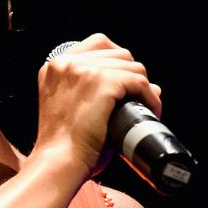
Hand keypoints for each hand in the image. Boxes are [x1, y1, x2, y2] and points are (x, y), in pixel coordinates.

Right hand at [34, 33, 162, 177]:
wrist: (59, 162)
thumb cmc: (67, 146)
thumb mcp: (73, 109)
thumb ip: (98, 92)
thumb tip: (150, 86)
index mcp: (55, 67)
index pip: (98, 44)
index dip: (118, 61)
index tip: (125, 82)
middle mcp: (66, 63)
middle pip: (119, 53)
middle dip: (133, 75)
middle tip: (139, 98)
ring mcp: (84, 70)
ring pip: (132, 66)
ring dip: (144, 86)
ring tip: (146, 107)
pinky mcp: (102, 82)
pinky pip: (139, 81)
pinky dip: (150, 97)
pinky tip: (152, 111)